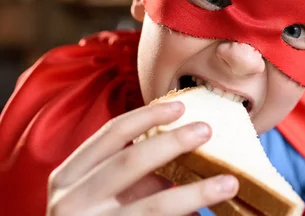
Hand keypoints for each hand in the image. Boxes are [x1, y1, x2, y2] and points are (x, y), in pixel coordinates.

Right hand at [47, 102, 238, 215]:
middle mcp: (71, 202)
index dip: (147, 115)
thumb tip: (186, 145)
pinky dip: (187, 213)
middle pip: (131, 161)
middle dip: (172, 142)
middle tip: (206, 130)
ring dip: (196, 192)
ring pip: (154, 206)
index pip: (110, 134)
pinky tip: (209, 215)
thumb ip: (132, 171)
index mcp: (68, 177)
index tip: (181, 106)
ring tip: (229, 182)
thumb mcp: (100, 191)